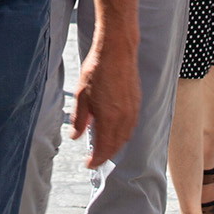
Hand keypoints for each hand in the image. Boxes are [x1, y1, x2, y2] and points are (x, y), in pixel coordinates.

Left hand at [69, 40, 140, 167]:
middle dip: (105, 155)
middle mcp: (123, 117)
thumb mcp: (81, 95)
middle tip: (94, 158)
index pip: (103, 149)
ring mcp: (132, 109)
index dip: (95, 160)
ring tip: (103, 146)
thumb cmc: (97, 68)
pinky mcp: (137, 101)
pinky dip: (123, 134)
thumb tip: (76, 136)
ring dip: (115, 146)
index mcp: (108, 117)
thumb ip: (79, 119)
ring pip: (126, 137)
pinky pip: (131, 125)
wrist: (117, 49)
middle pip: (116, 146)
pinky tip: (115, 130)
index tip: (88, 164)